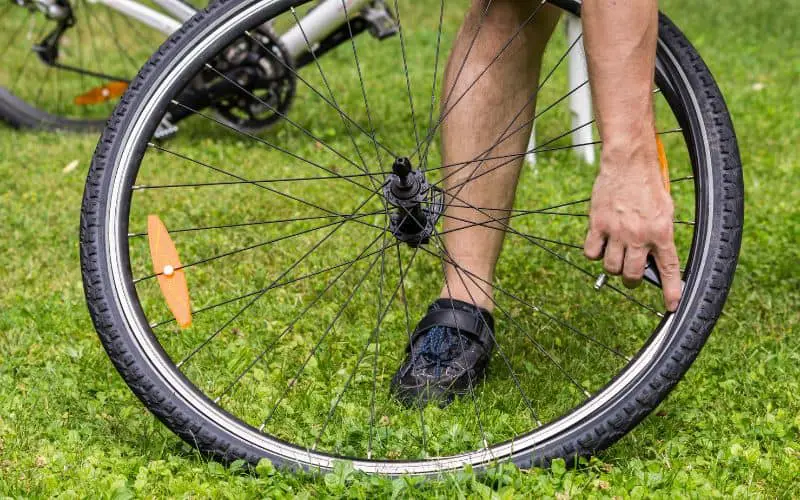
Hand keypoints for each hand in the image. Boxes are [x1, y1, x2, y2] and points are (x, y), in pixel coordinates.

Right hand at [583, 145, 681, 311]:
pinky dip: (595, 253)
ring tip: (616, 257)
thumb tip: (653, 258)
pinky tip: (600, 246)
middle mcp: (639, 235)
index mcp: (661, 232)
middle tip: (632, 273)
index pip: (668, 269)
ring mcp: (616, 231)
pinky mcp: (598, 224)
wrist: (629, 163)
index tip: (672, 305)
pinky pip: (591, 252)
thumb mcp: (665, 210)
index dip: (671, 291)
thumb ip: (660, 234)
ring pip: (611, 267)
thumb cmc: (649, 184)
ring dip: (614, 267)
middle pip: (632, 275)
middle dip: (633, 279)